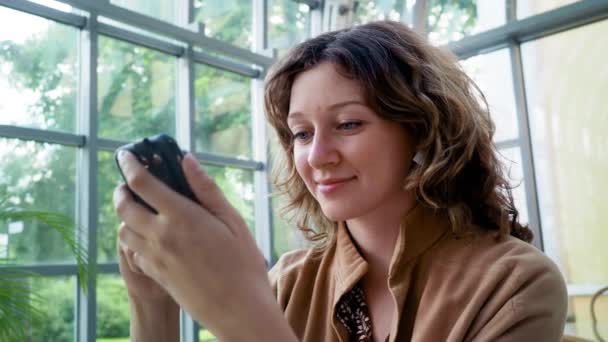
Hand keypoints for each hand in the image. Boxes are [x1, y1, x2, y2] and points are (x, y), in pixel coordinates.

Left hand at [113, 151, 271, 338]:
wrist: (239, 310)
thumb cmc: (243, 264)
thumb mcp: (232, 221)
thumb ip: (206, 189)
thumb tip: (186, 161)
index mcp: (181, 216)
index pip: (142, 183)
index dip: (130, 164)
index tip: (126, 155)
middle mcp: (161, 235)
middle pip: (124, 205)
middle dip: (122, 189)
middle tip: (130, 182)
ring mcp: (155, 257)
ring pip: (123, 229)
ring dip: (126, 215)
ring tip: (140, 208)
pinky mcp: (155, 274)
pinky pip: (133, 251)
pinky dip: (134, 238)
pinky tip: (151, 236)